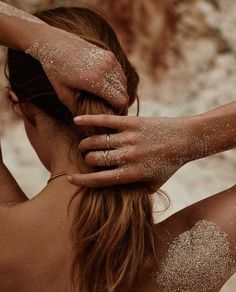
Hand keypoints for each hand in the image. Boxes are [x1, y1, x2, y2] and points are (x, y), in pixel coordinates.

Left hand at [25, 27, 127, 111]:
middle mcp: (105, 69)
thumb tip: (86, 122)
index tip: (112, 114)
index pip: (120, 100)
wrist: (54, 43)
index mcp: (95, 80)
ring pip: (124, 82)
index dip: (119, 110)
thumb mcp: (63, 94)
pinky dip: (117, 81)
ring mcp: (109, 60)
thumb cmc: (56, 71)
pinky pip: (120, 72)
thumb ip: (77, 109)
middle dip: (120, 102)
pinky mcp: (109, 54)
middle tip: (112, 109)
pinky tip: (108, 87)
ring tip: (110, 99)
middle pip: (124, 92)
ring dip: (119, 91)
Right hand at [69, 114, 200, 187]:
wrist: (186, 140)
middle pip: (95, 159)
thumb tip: (119, 196)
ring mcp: (129, 138)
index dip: (82, 180)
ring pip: (97, 141)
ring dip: (86, 144)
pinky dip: (89, 120)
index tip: (71, 178)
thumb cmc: (169, 164)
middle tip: (87, 157)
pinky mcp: (132, 123)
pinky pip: (105, 121)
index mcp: (132, 174)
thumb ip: (137, 193)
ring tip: (84, 145)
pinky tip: (76, 121)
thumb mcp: (155, 184)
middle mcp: (128, 157)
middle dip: (87, 159)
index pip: (99, 180)